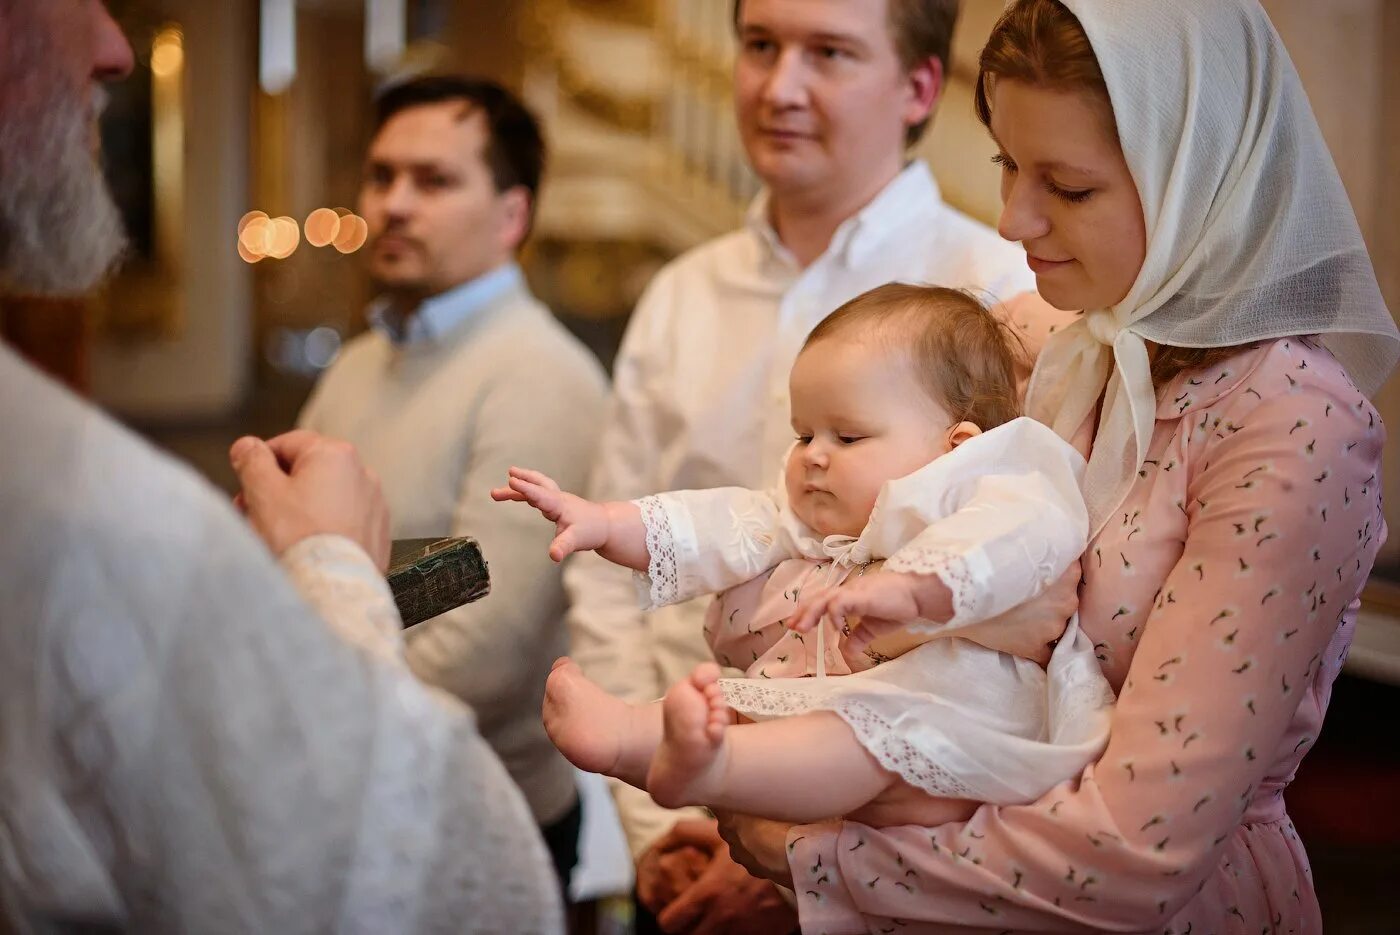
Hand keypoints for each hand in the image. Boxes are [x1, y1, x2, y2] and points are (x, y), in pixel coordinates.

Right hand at [230, 431, 390, 570]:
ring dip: (295, 509)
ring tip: (272, 534)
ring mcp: (373, 505)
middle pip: (307, 472)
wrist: (332, 586)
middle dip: (275, 489)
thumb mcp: (264, 492)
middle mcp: (362, 474)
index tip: (244, 477)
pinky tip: (301, 547)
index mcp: (336, 455)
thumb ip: (252, 461)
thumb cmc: (300, 539)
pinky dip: (320, 528)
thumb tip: (247, 446)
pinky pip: (341, 522)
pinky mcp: (376, 533)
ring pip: (323, 499)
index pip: (289, 443)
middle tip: (250, 510)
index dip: (260, 460)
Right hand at [490, 466, 609, 561]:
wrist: (605, 525)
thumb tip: (553, 556)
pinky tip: (520, 497)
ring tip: (498, 494)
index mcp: (559, 505)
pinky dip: (527, 493)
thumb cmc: (591, 531)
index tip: (511, 480)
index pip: (539, 494)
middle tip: (505, 477)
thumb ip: (563, 547)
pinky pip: (539, 494)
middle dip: (521, 481)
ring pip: (537, 488)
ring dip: (520, 487)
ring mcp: (557, 499)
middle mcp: (557, 498)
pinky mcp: (557, 504)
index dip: (525, 488)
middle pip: (538, 484)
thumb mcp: (575, 541)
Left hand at [647, 819, 795, 933]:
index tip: (676, 907)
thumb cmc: (760, 845)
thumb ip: (689, 832)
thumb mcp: (721, 834)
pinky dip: (734, 933)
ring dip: (711, 932)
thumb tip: (668, 829)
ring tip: (716, 917)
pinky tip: (739, 920)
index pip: (669, 922)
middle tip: (694, 914)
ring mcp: (741, 931)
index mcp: (706, 894)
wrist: (804, 864)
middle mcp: (720, 919)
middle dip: (688, 928)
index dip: (669, 915)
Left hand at [787, 571, 949, 655]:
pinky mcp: (861, 595)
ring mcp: (854, 591)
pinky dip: (834, 613)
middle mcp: (847, 591)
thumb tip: (847, 653)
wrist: (917, 595)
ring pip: (825, 598)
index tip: (796, 625)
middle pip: (818, 598)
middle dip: (803, 612)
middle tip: (792, 627)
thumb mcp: (873, 628)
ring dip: (811, 612)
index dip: (807, 612)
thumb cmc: (897, 606)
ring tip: (802, 627)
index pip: (822, 602)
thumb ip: (858, 638)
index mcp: (848, 597)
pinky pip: (841, 601)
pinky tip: (836, 627)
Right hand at [953, 560, 1080, 664]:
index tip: (1044, 569)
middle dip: (1051, 597)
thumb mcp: (1012, 551)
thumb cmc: (982, 566)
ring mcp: (1051, 629)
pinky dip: (1039, 648)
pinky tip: (1025, 641)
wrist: (956, 596)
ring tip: (1020, 614)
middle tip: (1028, 592)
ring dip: (1043, 620)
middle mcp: (1065, 604)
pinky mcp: (1033, 648)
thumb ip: (1034, 550)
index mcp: (1064, 577)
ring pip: (1056, 624)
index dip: (1058, 570)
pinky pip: (1046, 653)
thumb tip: (1036, 539)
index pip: (1073, 570)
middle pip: (1066, 599)